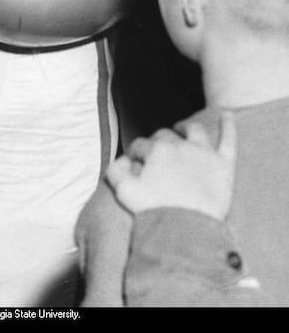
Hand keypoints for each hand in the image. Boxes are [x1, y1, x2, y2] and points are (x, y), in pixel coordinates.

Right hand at [105, 112, 236, 218]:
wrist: (187, 229)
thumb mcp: (123, 191)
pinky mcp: (223, 165)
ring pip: (195, 131)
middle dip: (158, 143)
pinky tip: (228, 115)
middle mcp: (179, 146)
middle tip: (158, 156)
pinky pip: (228, 140)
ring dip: (187, 128)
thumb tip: (122, 160)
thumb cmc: (155, 211)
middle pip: (166, 136)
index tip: (136, 165)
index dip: (137, 154)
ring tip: (183, 129)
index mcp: (156, 151)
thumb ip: (115, 170)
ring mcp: (203, 154)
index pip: (141, 145)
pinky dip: (229, 126)